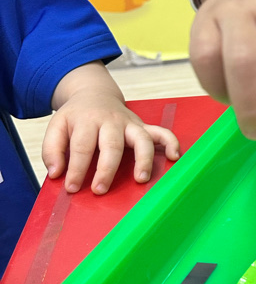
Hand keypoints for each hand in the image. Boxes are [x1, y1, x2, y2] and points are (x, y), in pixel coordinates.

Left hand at [45, 63, 179, 193]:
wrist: (94, 93)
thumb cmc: (76, 117)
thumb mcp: (56, 126)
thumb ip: (52, 149)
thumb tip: (57, 173)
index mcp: (87, 121)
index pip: (82, 146)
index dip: (76, 168)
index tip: (71, 188)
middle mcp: (111, 121)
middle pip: (112, 145)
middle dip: (106, 169)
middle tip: (100, 190)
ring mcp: (130, 123)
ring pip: (141, 139)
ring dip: (143, 159)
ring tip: (140, 180)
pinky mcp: (143, 127)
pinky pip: (161, 132)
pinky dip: (171, 143)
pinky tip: (174, 157)